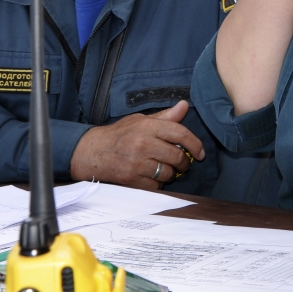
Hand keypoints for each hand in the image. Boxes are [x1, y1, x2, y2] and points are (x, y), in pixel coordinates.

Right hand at [69, 100, 205, 190]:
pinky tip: (152, 177)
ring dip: (170, 174)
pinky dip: (158, 183)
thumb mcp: (140, 120)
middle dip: (184, 163)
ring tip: (164, 169)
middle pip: (176, 156)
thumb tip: (184, 105)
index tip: (200, 153)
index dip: (195, 144)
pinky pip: (156, 185)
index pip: (179, 133)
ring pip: (168, 173)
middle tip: (182, 164)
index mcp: (147, 126)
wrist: (92, 152)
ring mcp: (136, 163)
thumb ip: (165, 117)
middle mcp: (142, 143)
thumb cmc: (119, 134)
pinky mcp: (130, 179)